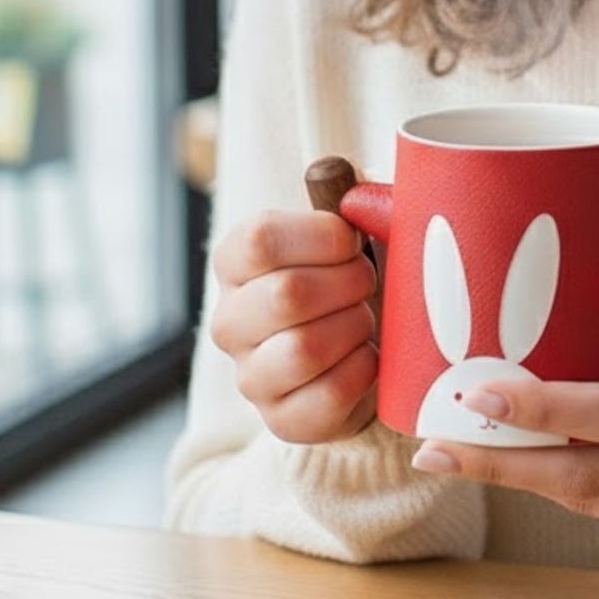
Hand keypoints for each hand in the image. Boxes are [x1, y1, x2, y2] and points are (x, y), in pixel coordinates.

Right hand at [210, 208, 379, 443]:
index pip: (260, 240)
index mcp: (236, 261)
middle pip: (286, 294)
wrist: (366, 347)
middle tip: (367, 281)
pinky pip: (328, 396)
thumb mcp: (354, 229)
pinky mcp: (281, 420)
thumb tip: (341, 178)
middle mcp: (230, 320)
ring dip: (355, 327)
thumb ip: (351, 199)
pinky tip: (369, 356)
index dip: (321, 237)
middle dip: (348, 283)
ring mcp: (250, 376)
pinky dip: (363, 371)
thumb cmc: (353, 274)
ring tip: (365, 318)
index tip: (352, 241)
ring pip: (303, 349)